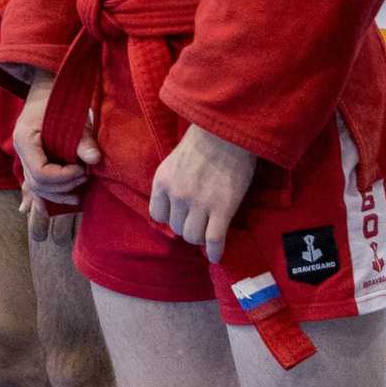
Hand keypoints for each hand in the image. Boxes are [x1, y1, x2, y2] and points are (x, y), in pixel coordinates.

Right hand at [10, 69, 97, 226]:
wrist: (45, 88)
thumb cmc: (58, 99)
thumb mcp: (70, 115)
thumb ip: (82, 139)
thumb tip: (94, 160)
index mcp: (25, 140)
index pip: (41, 173)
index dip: (63, 177)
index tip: (81, 170)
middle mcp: (20, 151)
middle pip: (37, 184)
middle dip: (63, 186)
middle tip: (85, 178)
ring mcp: (24, 156)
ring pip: (36, 187)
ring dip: (58, 193)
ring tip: (79, 191)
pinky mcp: (31, 159)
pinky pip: (34, 184)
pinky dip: (46, 195)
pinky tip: (52, 207)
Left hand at [150, 125, 259, 263]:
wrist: (228, 131)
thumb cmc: (203, 141)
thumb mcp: (175, 160)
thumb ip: (172, 182)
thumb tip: (176, 205)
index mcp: (162, 181)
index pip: (158, 215)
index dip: (171, 217)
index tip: (181, 215)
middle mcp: (177, 195)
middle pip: (176, 228)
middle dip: (187, 226)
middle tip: (200, 221)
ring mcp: (199, 203)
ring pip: (193, 237)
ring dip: (201, 237)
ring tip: (209, 230)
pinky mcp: (222, 208)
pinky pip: (214, 240)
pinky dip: (214, 251)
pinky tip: (215, 255)